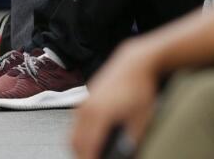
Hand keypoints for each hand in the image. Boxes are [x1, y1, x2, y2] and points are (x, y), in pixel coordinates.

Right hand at [71, 41, 158, 158]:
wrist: (135, 63)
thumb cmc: (139, 87)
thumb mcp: (141, 118)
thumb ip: (132, 140)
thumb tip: (127, 153)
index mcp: (99, 115)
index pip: (88, 148)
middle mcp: (87, 109)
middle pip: (75, 143)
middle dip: (82, 155)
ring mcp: (84, 103)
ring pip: (73, 133)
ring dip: (80, 146)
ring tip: (93, 153)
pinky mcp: (86, 99)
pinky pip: (76, 123)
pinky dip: (80, 134)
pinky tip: (93, 138)